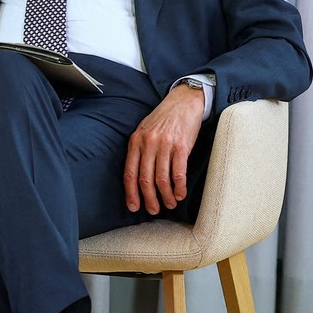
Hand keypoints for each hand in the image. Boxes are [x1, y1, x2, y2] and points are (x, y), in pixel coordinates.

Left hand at [123, 84, 207, 214]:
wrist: (183, 101)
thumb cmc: (163, 118)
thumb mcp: (144, 130)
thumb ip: (139, 150)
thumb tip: (136, 176)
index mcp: (135, 142)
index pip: (129, 173)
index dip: (131, 193)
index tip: (133, 207)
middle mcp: (148, 144)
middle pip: (145, 179)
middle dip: (149, 199)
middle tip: (153, 210)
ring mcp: (165, 145)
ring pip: (162, 179)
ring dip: (165, 196)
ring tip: (168, 204)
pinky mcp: (181, 147)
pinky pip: (178, 173)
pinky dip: (179, 187)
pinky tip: (179, 195)